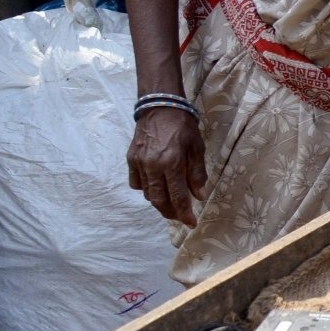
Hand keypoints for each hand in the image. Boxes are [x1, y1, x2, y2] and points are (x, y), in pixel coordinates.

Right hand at [127, 107, 206, 226]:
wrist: (159, 107)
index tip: (191, 223)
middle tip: (180, 216)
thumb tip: (199, 196)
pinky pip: (136, 183)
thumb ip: (197, 173)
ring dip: (159, 202)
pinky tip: (156, 187)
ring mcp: (139, 164)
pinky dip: (146, 189)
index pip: (177, 196)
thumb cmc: (183, 127)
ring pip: (147, 194)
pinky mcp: (130, 160)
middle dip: (170, 212)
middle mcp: (152, 166)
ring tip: (171, 203)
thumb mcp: (197, 148)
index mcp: (171, 163)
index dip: (184, 213)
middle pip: (159, 200)